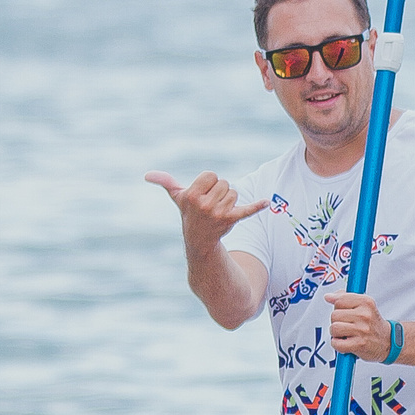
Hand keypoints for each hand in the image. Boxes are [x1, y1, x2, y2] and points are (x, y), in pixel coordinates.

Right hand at [145, 170, 265, 252]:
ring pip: (234, 193)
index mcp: (192, 195)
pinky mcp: (231, 220)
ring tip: (219, 211)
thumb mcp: (177, 198)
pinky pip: (246, 210)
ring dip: (229, 200)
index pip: (211, 175)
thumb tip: (147, 175)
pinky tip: (266, 203)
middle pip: (224, 183)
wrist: (199, 240)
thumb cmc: (189, 214)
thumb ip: (165, 182)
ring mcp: (218, 213)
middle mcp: (204, 205)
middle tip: (211, 205)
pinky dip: (256, 206)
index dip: (209, 182)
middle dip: (220, 191)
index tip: (203, 194)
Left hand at [327, 290, 390, 359]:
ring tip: (346, 334)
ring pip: (334, 328)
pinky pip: (336, 343)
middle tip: (347, 325)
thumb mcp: (364, 306)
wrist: (388, 342)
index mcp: (366, 302)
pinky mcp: (359, 344)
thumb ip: (346, 298)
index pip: (339, 300)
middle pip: (334, 315)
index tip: (342, 311)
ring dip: (336, 334)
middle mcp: (364, 315)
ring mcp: (362, 330)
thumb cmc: (372, 324)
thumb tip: (328, 297)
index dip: (337, 307)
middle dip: (337, 321)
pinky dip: (337, 345)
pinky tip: (346, 343)